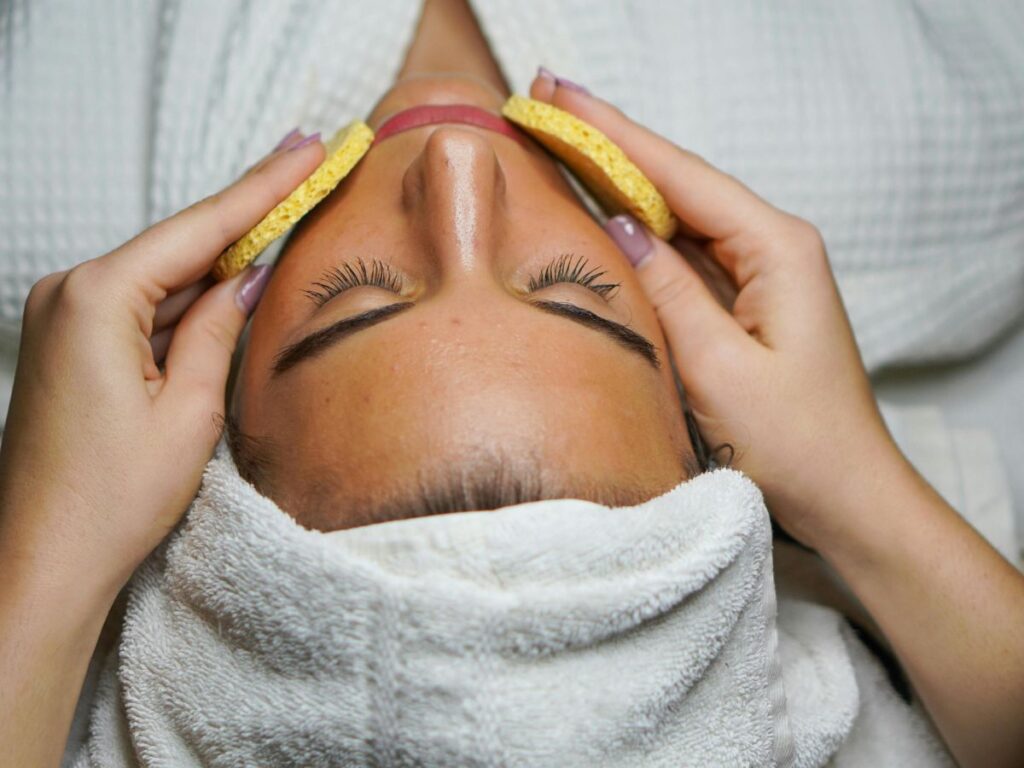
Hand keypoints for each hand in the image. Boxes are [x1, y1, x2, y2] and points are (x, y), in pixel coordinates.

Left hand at [0, 130, 324, 594]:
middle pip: (180, 243)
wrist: (43, 563)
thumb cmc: (112, 499)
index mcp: (98, 299)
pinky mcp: (71, 346)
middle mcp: (70, 294)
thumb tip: (246, 276)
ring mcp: (65, 319)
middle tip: (307, 165)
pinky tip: (232, 283)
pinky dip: (189, 299)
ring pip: (163, 276)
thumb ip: (218, 329)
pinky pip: (142, 307)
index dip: (265, 187)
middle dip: (248, 212)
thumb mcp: (190, 411)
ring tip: (286, 220)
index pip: (201, 228)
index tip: (308, 146)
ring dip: (222, 259)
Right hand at [529, 75, 904, 549]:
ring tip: (563, 144)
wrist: (847, 498)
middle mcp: (773, 247)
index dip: (615, 135)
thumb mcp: (717, 369)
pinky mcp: (747, 303)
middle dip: (612, 145)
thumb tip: (620, 226)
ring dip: (622, 183)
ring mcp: (761, 274)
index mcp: (777, 248)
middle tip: (547, 105)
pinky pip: (686, 255)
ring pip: (680, 216)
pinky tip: (605, 212)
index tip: (560, 100)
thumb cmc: (794, 443)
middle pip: (679, 183)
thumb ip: (667, 291)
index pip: (681, 176)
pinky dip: (642, 232)